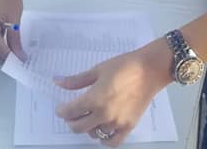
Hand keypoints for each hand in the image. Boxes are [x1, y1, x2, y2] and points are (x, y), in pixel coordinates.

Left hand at [54, 41, 172, 146]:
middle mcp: (104, 115)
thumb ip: (77, 80)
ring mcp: (117, 123)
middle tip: (72, 113)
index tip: (61, 109)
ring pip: (94, 134)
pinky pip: (112, 142)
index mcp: (95, 99)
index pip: (71, 111)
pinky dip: (104, 139)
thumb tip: (57, 81)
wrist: (149, 70)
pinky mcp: (128, 127)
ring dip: (88, 127)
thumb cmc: (123, 66)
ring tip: (89, 117)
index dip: (62, 111)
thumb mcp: (98, 70)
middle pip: (79, 127)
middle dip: (71, 120)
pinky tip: (102, 130)